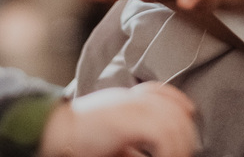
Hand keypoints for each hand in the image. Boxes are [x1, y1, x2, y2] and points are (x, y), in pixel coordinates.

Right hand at [38, 83, 196, 156]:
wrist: (52, 133)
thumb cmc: (77, 141)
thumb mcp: (111, 137)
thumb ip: (131, 142)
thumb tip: (145, 153)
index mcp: (124, 99)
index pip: (160, 91)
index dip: (179, 102)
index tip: (190, 114)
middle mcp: (128, 99)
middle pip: (172, 108)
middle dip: (185, 131)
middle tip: (185, 151)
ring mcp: (128, 107)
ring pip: (172, 123)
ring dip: (179, 146)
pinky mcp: (126, 120)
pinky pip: (162, 135)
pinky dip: (169, 151)